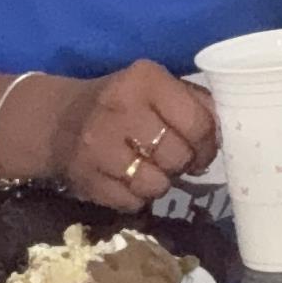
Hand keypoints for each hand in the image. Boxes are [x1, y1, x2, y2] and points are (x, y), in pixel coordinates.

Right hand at [49, 61, 219, 212]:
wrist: (59, 121)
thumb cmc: (122, 103)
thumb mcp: (156, 88)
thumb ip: (195, 104)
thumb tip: (223, 133)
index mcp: (144, 79)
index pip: (197, 123)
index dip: (207, 143)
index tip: (202, 149)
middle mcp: (120, 109)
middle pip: (178, 157)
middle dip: (183, 164)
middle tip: (174, 159)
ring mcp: (99, 146)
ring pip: (156, 185)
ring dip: (160, 183)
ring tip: (150, 169)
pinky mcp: (86, 178)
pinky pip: (132, 203)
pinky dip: (136, 197)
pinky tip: (127, 179)